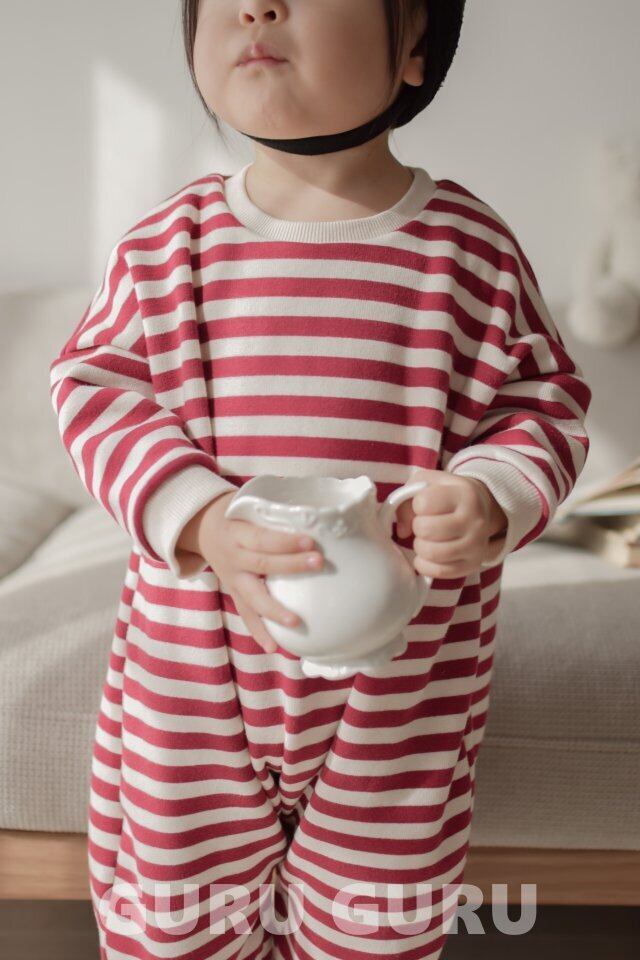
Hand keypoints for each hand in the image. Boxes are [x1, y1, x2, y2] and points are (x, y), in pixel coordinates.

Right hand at [177, 491, 323, 653]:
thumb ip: (274, 508)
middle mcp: (234, 557)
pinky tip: (274, 646)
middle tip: (319, 563)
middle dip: (291, 566)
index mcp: (238, 532)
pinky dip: (259, 632)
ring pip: (252, 597)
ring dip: (275, 611)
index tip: (311, 540)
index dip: (286, 540)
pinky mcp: (234, 593)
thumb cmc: (234, 513)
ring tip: (296, 622)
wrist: (200, 528)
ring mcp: (233, 579)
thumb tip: (316, 507)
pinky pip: (246, 614)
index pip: (264, 537)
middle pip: (263, 564)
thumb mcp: (246, 503)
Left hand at [394, 469, 507, 578]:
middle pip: (427, 530)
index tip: (425, 505)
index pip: (424, 503)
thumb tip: (402, 531)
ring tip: (426, 539)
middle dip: (418, 527)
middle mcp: (475, 520)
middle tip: (424, 524)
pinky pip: (439, 572)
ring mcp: (476, 545)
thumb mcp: (428, 483)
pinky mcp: (472, 564)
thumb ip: (406, 497)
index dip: (417, 505)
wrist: (479, 509)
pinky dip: (425, 565)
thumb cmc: (447, 495)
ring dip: (420, 547)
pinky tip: (427, 555)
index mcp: (464, 495)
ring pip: (432, 553)